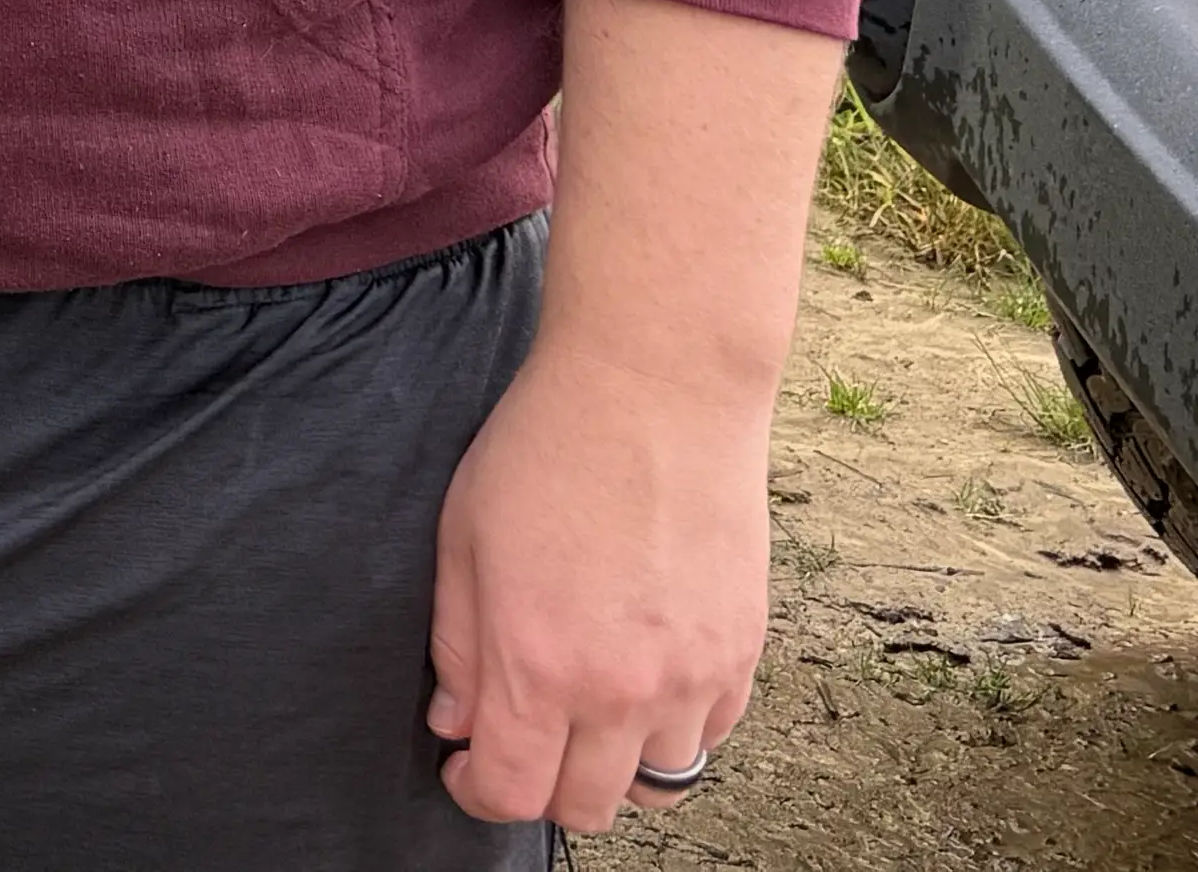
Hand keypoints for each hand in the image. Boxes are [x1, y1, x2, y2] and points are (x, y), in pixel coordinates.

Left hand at [422, 0, 836, 827]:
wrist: (655, 389)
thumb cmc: (544, 449)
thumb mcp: (462, 541)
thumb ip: (458, 647)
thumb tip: (456, 722)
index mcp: (539, 665)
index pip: (512, 792)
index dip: (477, 791)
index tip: (463, 767)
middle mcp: (623, 689)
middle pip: (587, 808)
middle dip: (542, 788)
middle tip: (518, 740)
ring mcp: (693, 676)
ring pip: (658, 784)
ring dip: (613, 765)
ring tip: (582, 713)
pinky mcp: (742, 651)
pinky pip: (711, 736)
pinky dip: (673, 731)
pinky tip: (640, 683)